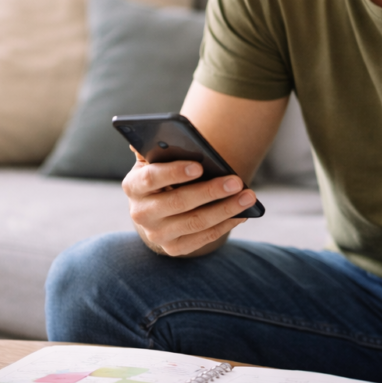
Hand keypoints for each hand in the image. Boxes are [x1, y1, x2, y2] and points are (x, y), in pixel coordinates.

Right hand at [122, 148, 253, 256]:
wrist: (156, 210)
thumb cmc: (161, 176)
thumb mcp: (155, 161)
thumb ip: (158, 148)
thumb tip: (161, 134)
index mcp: (133, 186)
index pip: (151, 178)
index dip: (174, 172)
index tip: (199, 166)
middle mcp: (140, 213)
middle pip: (178, 202)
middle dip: (210, 191)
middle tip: (236, 181)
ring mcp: (156, 234)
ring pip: (195, 222)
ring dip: (225, 209)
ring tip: (248, 197)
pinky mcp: (173, 248)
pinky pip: (203, 238)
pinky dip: (224, 225)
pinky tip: (242, 214)